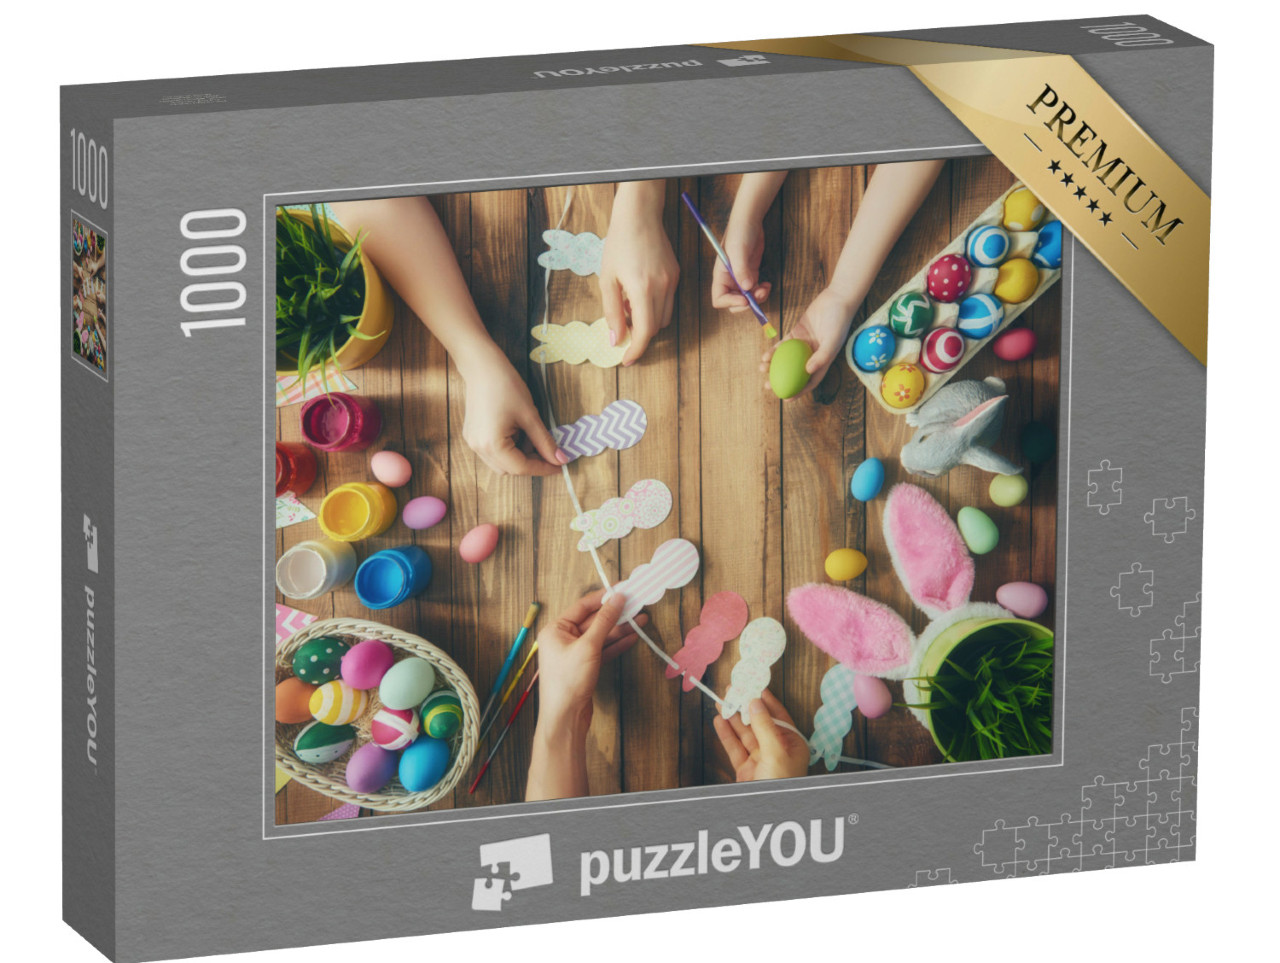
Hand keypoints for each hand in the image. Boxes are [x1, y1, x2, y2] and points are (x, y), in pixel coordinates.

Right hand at [461, 350, 568, 476]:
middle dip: (531, 462)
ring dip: (519, 455)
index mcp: (492, 445)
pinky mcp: (472, 436)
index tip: (561, 465)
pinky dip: (509, 448)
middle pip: (510, 469)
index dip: (544, 468)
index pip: (522, 467)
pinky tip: (517, 431)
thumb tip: (560, 459)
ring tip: (530, 434)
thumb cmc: (506, 386)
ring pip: (501, 463)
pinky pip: (493, 452)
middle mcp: (479, 449)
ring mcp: (473, 443)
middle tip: (548, 450)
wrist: (481, 366)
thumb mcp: (530, 416)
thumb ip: (545, 442)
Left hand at [536, 590, 645, 731]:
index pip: (583, 606)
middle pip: (594, 620)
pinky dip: (617, 644)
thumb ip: (605, 621)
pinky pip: (603, 649)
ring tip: (642, 620)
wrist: (566, 717)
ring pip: (601, 636)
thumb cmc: (569, 681)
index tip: (623, 589)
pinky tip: (633, 637)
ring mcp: (574, 653)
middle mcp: (563, 638)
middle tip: (637, 605)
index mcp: (556, 629)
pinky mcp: (585, 666)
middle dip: (616, 614)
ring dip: (621, 629)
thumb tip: (617, 599)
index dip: (604, 597)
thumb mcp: (588, 646)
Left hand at [600, 188, 678, 365]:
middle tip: (621, 326)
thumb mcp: (607, 279)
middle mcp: (662, 288)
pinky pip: (668, 302)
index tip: (627, 359)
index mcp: (643, 290)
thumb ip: (612, 312)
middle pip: (656, 327)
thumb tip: (615, 340)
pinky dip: (655, 307)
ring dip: (648, 320)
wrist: (639, 215)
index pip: (645, 331)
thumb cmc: (619, 244)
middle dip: (640, 334)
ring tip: (628, 304)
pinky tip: (638, 293)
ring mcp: (673, 281)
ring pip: (664, 317)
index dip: (637, 349)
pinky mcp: (676, 275)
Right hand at [711, 215, 770, 311]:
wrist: (750, 221)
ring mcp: (741, 278)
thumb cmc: (740, 232)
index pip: (719, 299)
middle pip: (733, 302)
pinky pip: (755, 291)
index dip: (731, 303)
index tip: (745, 299)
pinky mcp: (751, 274)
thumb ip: (742, 270)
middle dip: (747, 303)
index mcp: (721, 275)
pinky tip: (767, 285)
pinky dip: (762, 292)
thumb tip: (747, 288)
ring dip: (757, 298)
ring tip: (765, 288)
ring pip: (747, 299)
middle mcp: (729, 279)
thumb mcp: (739, 250)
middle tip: (758, 295)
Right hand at [714, 690, 809, 781]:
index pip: (778, 715)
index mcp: (793, 744)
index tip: (754, 684)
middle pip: (759, 722)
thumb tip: (756, 702)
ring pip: (744, 734)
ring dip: (733, 717)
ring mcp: (761, 760)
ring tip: (721, 700)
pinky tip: (718, 720)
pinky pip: (734, 748)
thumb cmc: (782, 785)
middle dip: (745, 706)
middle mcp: (777, 750)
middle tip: (732, 689)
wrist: (770, 815)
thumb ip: (765, 726)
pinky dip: (726, 734)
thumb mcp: (776, 752)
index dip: (765, 699)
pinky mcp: (746, 770)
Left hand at [759, 286, 858, 397]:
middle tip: (768, 386)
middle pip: (794, 372)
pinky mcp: (797, 333)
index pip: (810, 381)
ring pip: (786, 359)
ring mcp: (804, 344)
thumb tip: (808, 371)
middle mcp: (813, 355)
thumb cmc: (838, 321)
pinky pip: (783, 345)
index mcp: (823, 361)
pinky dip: (774, 351)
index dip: (798, 392)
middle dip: (780, 381)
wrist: (837, 299)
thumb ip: (822, 356)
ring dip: (773, 365)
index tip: (785, 398)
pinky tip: (765, 355)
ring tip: (762, 369)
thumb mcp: (832, 341)